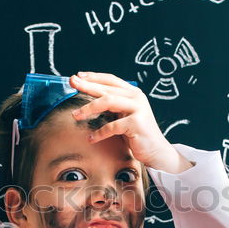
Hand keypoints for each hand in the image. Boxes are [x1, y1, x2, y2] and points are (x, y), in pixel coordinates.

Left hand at [70, 72, 192, 173]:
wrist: (156, 151)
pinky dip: (100, 133)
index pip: (111, 80)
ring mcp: (138, 109)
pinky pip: (112, 126)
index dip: (94, 77)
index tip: (78, 76)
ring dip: (89, 108)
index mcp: (133, 93)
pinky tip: (91, 138)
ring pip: (108, 102)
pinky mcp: (137, 123)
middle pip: (107, 89)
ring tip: (75, 115)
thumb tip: (90, 95)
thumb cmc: (137, 134)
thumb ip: (112, 105)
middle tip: (72, 83)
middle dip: (87, 86)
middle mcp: (136, 98)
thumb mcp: (124, 115)